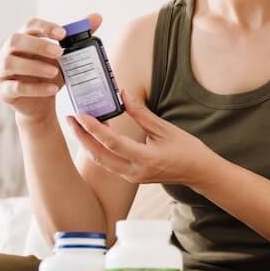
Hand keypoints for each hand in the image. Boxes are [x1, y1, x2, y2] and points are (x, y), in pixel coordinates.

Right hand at [0, 14, 101, 122]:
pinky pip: (15, 87)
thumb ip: (79, 37)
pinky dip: (35, 88)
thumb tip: (97, 17)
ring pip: (10, 63)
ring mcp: (2, 71)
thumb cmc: (50, 75)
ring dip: (34, 66)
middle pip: (15, 40)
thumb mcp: (66, 57)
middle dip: (37, 45)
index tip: (63, 33)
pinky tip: (52, 89)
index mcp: (24, 39)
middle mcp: (8, 52)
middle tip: (60, 53)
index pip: (30, 25)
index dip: (45, 27)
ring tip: (55, 72)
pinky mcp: (3, 91)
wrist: (41, 105)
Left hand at [66, 88, 215, 186]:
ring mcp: (132, 176)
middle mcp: (136, 171)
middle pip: (100, 155)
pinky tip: (94, 134)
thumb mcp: (166, 128)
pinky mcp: (131, 176)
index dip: (94, 129)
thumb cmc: (187, 150)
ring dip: (87, 143)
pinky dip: (99, 148)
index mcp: (147, 159)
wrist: (199, 173)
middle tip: (70, 118)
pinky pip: (109, 163)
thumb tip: (123, 94)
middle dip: (82, 137)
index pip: (113, 143)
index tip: (81, 115)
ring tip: (77, 125)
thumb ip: (141, 113)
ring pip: (102, 161)